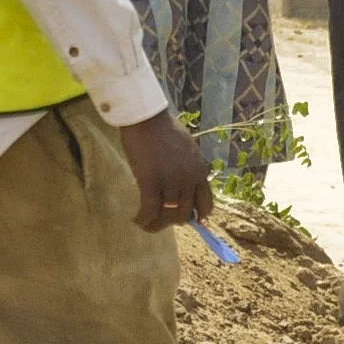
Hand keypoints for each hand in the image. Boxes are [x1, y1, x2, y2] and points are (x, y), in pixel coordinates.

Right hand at [119, 111, 212, 231]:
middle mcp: (189, 180)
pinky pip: (150, 209)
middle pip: (185, 213)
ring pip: (167, 215)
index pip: (206, 205)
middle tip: (160, 219)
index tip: (188, 218)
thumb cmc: (166, 131)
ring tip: (146, 224)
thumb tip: (186, 187)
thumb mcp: (189, 152)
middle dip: (172, 221)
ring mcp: (171, 181)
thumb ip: (190, 170)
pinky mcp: (150, 181)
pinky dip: (143, 219)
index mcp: (200, 172)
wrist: (148, 119)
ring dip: (156, 224)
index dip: (197, 216)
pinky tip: (137, 220)